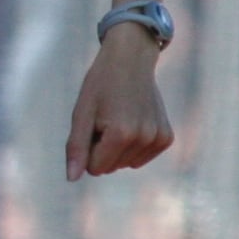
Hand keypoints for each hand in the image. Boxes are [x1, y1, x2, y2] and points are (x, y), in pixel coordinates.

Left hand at [66, 26, 173, 180]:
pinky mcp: (166, 138)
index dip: (88, 148)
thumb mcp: (82, 113)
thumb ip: (76, 148)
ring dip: (117, 147)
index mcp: (121, 134)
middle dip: (102, 148)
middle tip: (106, 118)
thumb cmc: (101, 85)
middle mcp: (144, 138)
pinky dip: (133, 145)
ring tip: (119, 117)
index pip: (95, 169)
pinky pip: (140, 158)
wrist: (131, 60)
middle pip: (110, 168)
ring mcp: (158, 139)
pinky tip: (134, 121)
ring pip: (125, 164)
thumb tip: (72, 179)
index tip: (94, 123)